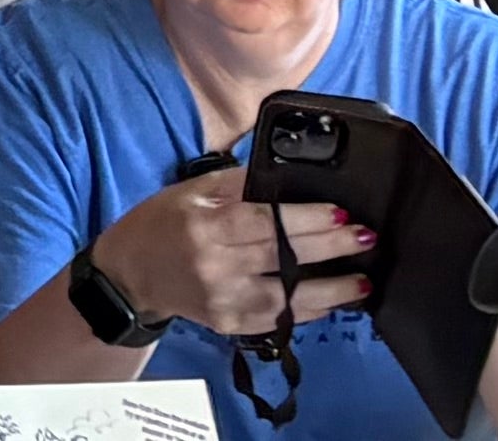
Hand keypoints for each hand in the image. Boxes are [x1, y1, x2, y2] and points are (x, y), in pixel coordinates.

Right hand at [90, 168, 372, 339]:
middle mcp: (214, 265)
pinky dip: (307, 311)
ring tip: (363, 281)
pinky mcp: (228, 324)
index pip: (265, 223)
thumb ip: (241, 183)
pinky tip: (333, 302)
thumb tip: (290, 173)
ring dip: (330, 291)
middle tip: (366, 238)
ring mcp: (222, 300)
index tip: (341, 213)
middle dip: (330, 248)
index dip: (306, 220)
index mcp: (205, 225)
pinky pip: (276, 320)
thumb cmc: (164, 222)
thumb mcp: (194, 190)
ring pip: (286, 299)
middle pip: (282, 258)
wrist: (130, 274)